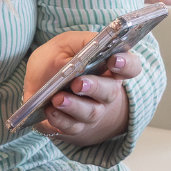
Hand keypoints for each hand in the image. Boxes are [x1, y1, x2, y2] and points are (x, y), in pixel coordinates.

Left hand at [24, 31, 140, 146]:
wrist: (40, 87)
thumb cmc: (56, 62)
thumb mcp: (65, 45)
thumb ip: (80, 43)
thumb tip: (94, 44)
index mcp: (108, 68)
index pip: (130, 67)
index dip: (126, 64)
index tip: (114, 60)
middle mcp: (105, 92)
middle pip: (110, 92)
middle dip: (95, 87)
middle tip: (78, 83)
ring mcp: (92, 111)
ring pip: (90, 112)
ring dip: (74, 106)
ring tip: (58, 99)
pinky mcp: (74, 126)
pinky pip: (71, 127)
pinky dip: (60, 119)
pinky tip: (49, 111)